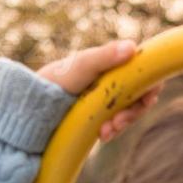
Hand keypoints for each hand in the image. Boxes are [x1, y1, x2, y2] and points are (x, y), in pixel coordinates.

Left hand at [36, 40, 164, 142]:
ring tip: (105, 133)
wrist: (31, 108)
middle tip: (118, 123)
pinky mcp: (99, 113)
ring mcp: (106, 96)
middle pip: (141, 94)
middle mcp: (112, 78)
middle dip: (134, 111)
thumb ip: (105, 56)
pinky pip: (117, 122)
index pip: (144, 71)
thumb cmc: (54, 81)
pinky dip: (114, 130)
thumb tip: (133, 47)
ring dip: (124, 123)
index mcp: (111, 62)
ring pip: (130, 111)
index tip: (146, 100)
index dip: (151, 85)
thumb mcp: (81, 68)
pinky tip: (102, 136)